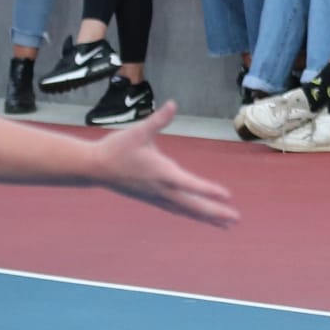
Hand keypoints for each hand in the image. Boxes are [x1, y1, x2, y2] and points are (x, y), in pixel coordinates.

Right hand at [90, 102, 238, 227]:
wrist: (93, 168)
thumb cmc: (116, 148)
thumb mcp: (138, 131)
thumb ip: (158, 120)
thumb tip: (172, 104)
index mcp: (161, 172)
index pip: (189, 183)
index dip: (207, 189)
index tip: (226, 195)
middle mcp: (161, 189)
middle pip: (192, 204)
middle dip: (214, 212)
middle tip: (235, 219)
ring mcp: (157, 196)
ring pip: (186, 210)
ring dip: (207, 217)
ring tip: (227, 225)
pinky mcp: (152, 199)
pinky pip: (177, 210)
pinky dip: (192, 214)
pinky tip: (202, 218)